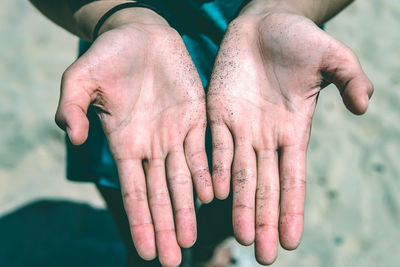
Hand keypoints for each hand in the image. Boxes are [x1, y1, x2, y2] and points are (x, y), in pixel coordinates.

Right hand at [55, 20, 212, 265]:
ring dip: (187, 210)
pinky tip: (213, 197)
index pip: (134, 191)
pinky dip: (208, 174)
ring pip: (184, 180)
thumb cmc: (109, 55)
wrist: (141, 34)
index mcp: (125, 143)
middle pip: (160, 195)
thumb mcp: (81, 77)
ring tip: (191, 240)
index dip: (140, 221)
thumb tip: (74, 138)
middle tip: (173, 261)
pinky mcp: (197, 117)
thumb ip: (71, 107)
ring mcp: (176, 133)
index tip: (147, 252)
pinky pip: (204, 151)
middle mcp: (152, 145)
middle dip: (166, 227)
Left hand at [207, 9, 372, 264]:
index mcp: (294, 130)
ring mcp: (241, 127)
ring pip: (238, 175)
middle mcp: (266, 137)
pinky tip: (213, 195)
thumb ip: (351, 79)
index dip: (293, 209)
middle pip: (266, 186)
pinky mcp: (218, 113)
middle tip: (264, 255)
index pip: (293, 179)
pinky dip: (213, 170)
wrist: (262, 23)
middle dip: (265, 220)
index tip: (292, 241)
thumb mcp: (332, 55)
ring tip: (241, 237)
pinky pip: (214, 147)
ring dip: (240, 206)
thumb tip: (363, 108)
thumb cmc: (298, 38)